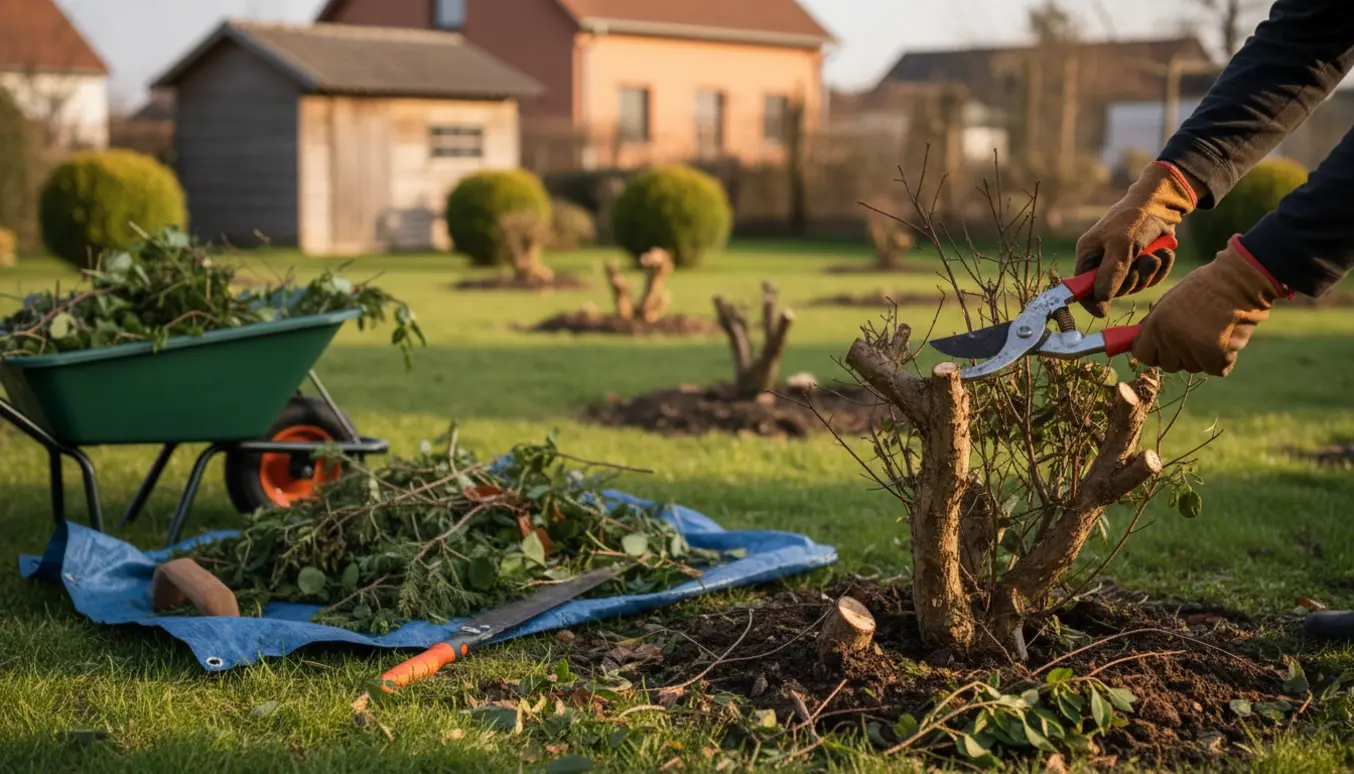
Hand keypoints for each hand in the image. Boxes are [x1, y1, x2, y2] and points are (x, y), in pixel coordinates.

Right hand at [1074, 161, 1197, 316]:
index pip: (1082, 287)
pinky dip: (1161, 267)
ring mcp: (1124, 265)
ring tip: (1153, 253)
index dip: (1091, 301)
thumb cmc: (1135, 218)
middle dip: (1130, 280)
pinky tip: (1163, 252)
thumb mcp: (1121, 244)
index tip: (1103, 311)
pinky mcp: (1143, 264)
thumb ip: (1111, 272)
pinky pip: (1151, 279)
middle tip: (1139, 262)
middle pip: (1112, 291)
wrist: (1162, 203)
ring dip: (1149, 272)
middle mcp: (1103, 262)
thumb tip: (1101, 299)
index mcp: (1089, 255)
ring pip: (1135, 286)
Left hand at [1132, 236, 1285, 376]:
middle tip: (1193, 334)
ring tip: (1212, 330)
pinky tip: (1225, 339)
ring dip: (1201, 356)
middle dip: (1177, 355)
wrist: (1238, 283)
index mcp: (1156, 325)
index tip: (1162, 348)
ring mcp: (1194, 350)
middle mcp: (1171, 340)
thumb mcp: (1169, 301)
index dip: (1153, 352)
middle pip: (1167, 364)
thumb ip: (1155, 324)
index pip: (1143, 356)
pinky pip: (1215, 369)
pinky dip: (1222, 359)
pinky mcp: (1217, 358)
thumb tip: (1140, 343)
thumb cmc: (1203, 289)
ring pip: (1192, 367)